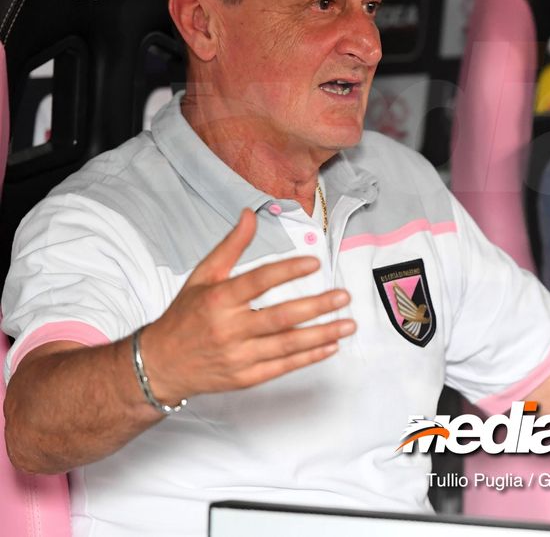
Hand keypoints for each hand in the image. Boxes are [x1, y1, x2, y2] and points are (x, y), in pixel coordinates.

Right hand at [137, 209, 354, 403]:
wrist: (159, 364)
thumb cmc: (184, 316)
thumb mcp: (202, 276)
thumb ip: (231, 246)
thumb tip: (250, 214)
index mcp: (219, 300)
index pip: (258, 282)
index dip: (288, 271)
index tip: (315, 263)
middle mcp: (229, 329)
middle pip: (280, 317)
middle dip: (316, 307)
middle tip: (343, 296)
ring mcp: (238, 356)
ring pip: (287, 345)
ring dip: (322, 334)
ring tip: (348, 323)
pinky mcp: (245, 377)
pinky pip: (283, 367)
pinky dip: (308, 358)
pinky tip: (330, 346)